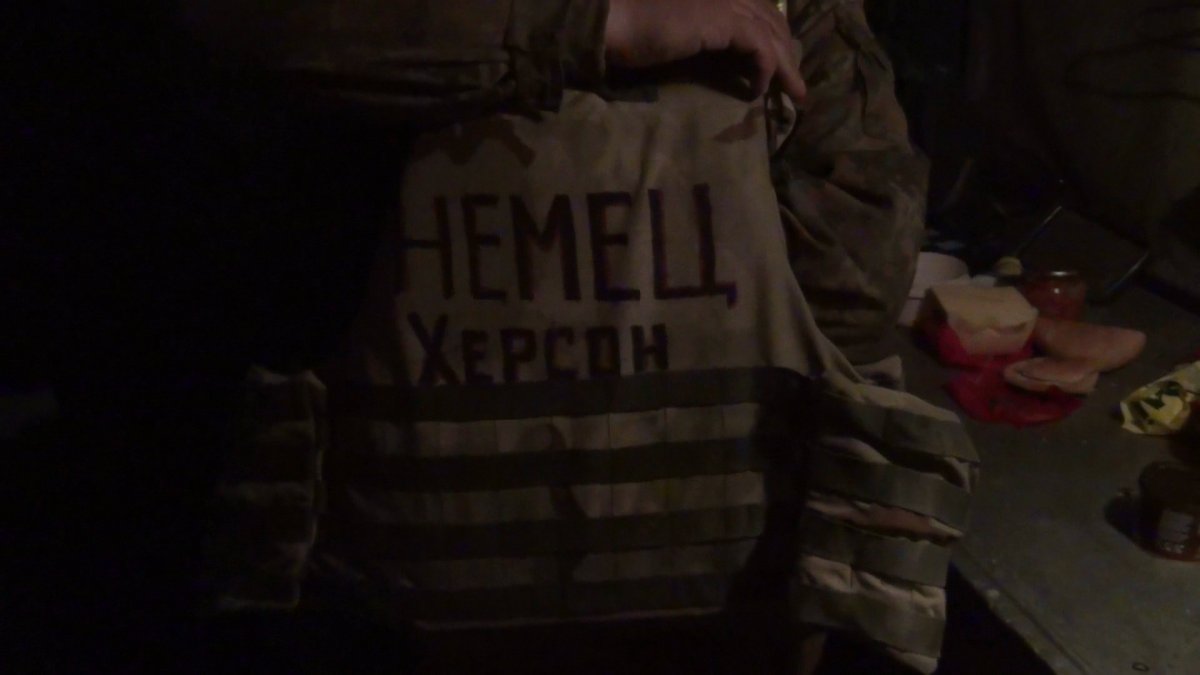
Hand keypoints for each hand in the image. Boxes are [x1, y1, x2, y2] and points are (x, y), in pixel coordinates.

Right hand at [604, 0, 805, 100]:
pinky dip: (765, 71)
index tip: (783, 63)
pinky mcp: (722, 20)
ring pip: (771, 34)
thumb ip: (701, 32)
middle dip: (788, 52)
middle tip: (796, 83)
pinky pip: (759, 48)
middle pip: (771, 19)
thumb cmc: (630, 28)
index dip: (775, 34)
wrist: (613, 20)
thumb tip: (721, 54)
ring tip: (794, 95)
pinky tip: (758, 91)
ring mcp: (725, 1)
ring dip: (785, 67)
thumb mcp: (675, 30)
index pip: (759, 8)